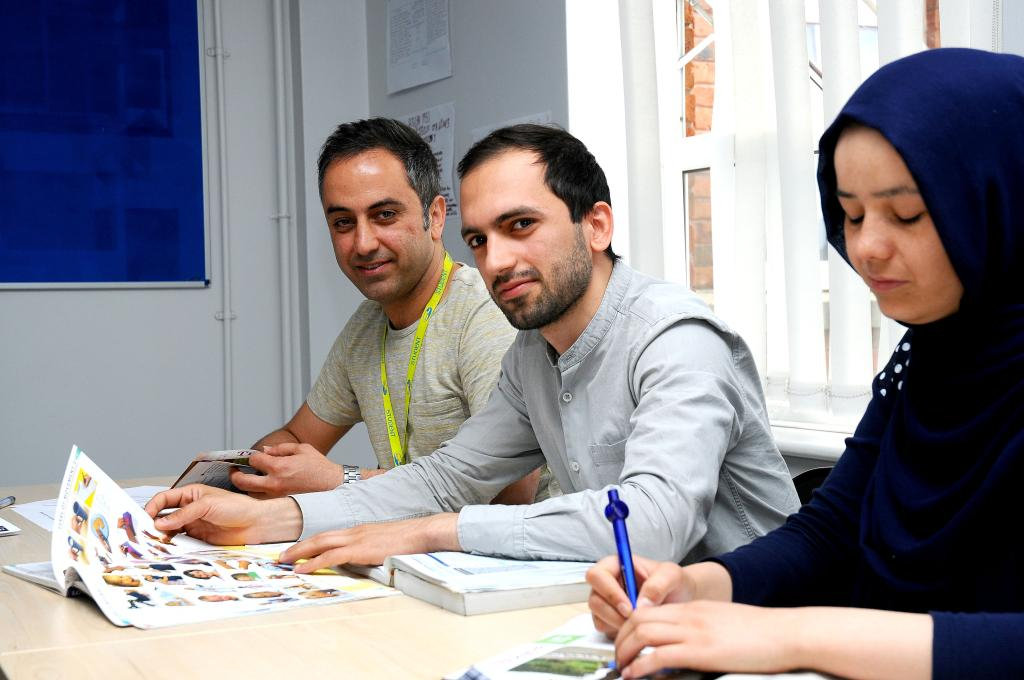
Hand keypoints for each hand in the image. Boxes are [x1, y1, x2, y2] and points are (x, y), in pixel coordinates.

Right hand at [144, 485, 301, 544]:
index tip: (144, 518)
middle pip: (164, 515)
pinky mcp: (198, 537)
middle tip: (142, 534)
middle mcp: (189, 508)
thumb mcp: (207, 505)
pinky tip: (167, 549)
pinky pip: (180, 541)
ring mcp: (193, 523)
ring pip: (170, 530)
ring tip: (153, 543)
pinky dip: (172, 545)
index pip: (165, 499)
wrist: (256, 523)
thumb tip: (160, 523)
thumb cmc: (237, 506)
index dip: (152, 507)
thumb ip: (184, 514)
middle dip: (152, 523)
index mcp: (191, 494)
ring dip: (161, 536)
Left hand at [230, 443, 344, 497]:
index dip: (251, 457)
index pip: (254, 461)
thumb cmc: (319, 466)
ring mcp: (277, 495)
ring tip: (247, 481)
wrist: (332, 485)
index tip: (252, 457)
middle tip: (234, 471)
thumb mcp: (302, 449)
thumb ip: (281, 448)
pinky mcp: (280, 503)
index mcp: (280, 466)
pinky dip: (257, 495)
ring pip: (250, 494)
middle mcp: (275, 483)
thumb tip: (265, 451)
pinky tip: (259, 490)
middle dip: (235, 475)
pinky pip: (262, 501)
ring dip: (246, 487)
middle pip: (243, 482)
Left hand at [279, 513, 459, 572]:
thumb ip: (372, 548)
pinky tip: (302, 570)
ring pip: (320, 544)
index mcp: (360, 531)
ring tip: (284, 562)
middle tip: (281, 556)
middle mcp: (354, 532)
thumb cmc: (409, 539)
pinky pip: (331, 557)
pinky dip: (314, 563)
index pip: (329, 535)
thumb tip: (364, 558)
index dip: (311, 542)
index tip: (297, 550)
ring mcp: (356, 539)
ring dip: (299, 553)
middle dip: (298, 546)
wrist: (422, 533)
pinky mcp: (360, 550)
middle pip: (319, 537)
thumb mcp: (386, 542)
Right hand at [587, 555, 693, 635]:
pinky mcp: (608, 618)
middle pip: (594, 598)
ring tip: (639, 622)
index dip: (609, 591)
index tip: (629, 606)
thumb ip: (657, 584)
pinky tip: (635, 626)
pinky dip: (617, 631)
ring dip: (617, 622)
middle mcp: (607, 582)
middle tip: (634, 618)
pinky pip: (603, 627)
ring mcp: (606, 601)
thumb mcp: (672, 575)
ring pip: (597, 614)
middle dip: (613, 612)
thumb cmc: (674, 583)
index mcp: (616, 565)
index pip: (597, 575)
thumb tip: (641, 602)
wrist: (680, 599)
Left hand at [614, 601, 798, 677]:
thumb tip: (682, 644)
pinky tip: (636, 675)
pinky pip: (659, 655)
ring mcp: (694, 632)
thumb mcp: (721, 621)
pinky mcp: (701, 651)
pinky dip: (641, 666)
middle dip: (621, 638)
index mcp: (692, 608)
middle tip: (618, 656)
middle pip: (638, 618)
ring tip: (622, 667)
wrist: (784, 633)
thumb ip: (698, 627)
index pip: (648, 609)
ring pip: (643, 633)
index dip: (629, 625)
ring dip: (625, 652)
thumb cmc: (759, 632)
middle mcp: (688, 615)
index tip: (624, 641)